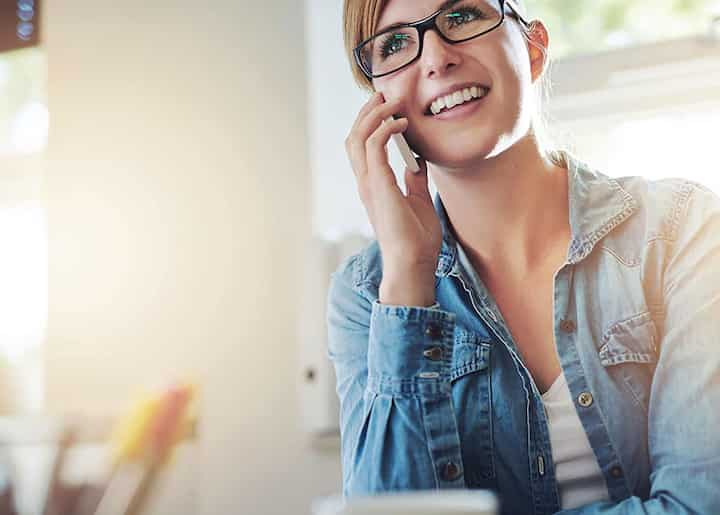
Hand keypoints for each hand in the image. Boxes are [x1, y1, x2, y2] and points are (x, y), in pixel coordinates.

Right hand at [344, 92, 441, 303]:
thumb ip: (415, 180)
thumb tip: (418, 161)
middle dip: (367, 112)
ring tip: (392, 102)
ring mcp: (369, 185)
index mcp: (373, 186)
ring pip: (358, 138)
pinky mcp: (379, 186)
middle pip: (354, 137)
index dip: (370, 123)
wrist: (414, 263)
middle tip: (384, 95)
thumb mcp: (419, 201)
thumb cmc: (416, 240)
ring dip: (374, 115)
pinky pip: (374, 147)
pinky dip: (384, 129)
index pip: (362, 147)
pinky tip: (401, 123)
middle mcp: (366, 183)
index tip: (388, 107)